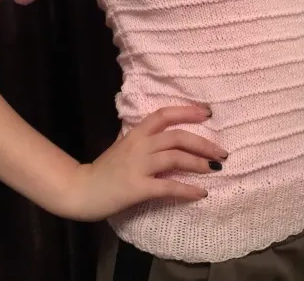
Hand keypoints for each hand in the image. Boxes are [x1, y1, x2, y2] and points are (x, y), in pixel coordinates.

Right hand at [58, 105, 226, 220]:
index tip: (207, 113)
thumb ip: (143, 139)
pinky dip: (187, 190)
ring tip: (215, 169)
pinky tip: (201, 193)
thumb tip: (168, 135)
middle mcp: (139, 145)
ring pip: (175, 158)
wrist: (81, 190)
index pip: (164, 115)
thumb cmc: (105, 169)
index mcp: (136, 133)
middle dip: (204, 143)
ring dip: (199, 163)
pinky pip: (168, 186)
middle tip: (222, 152)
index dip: (187, 111)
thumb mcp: (123, 146)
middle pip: (177, 137)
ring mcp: (138, 166)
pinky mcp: (138, 188)